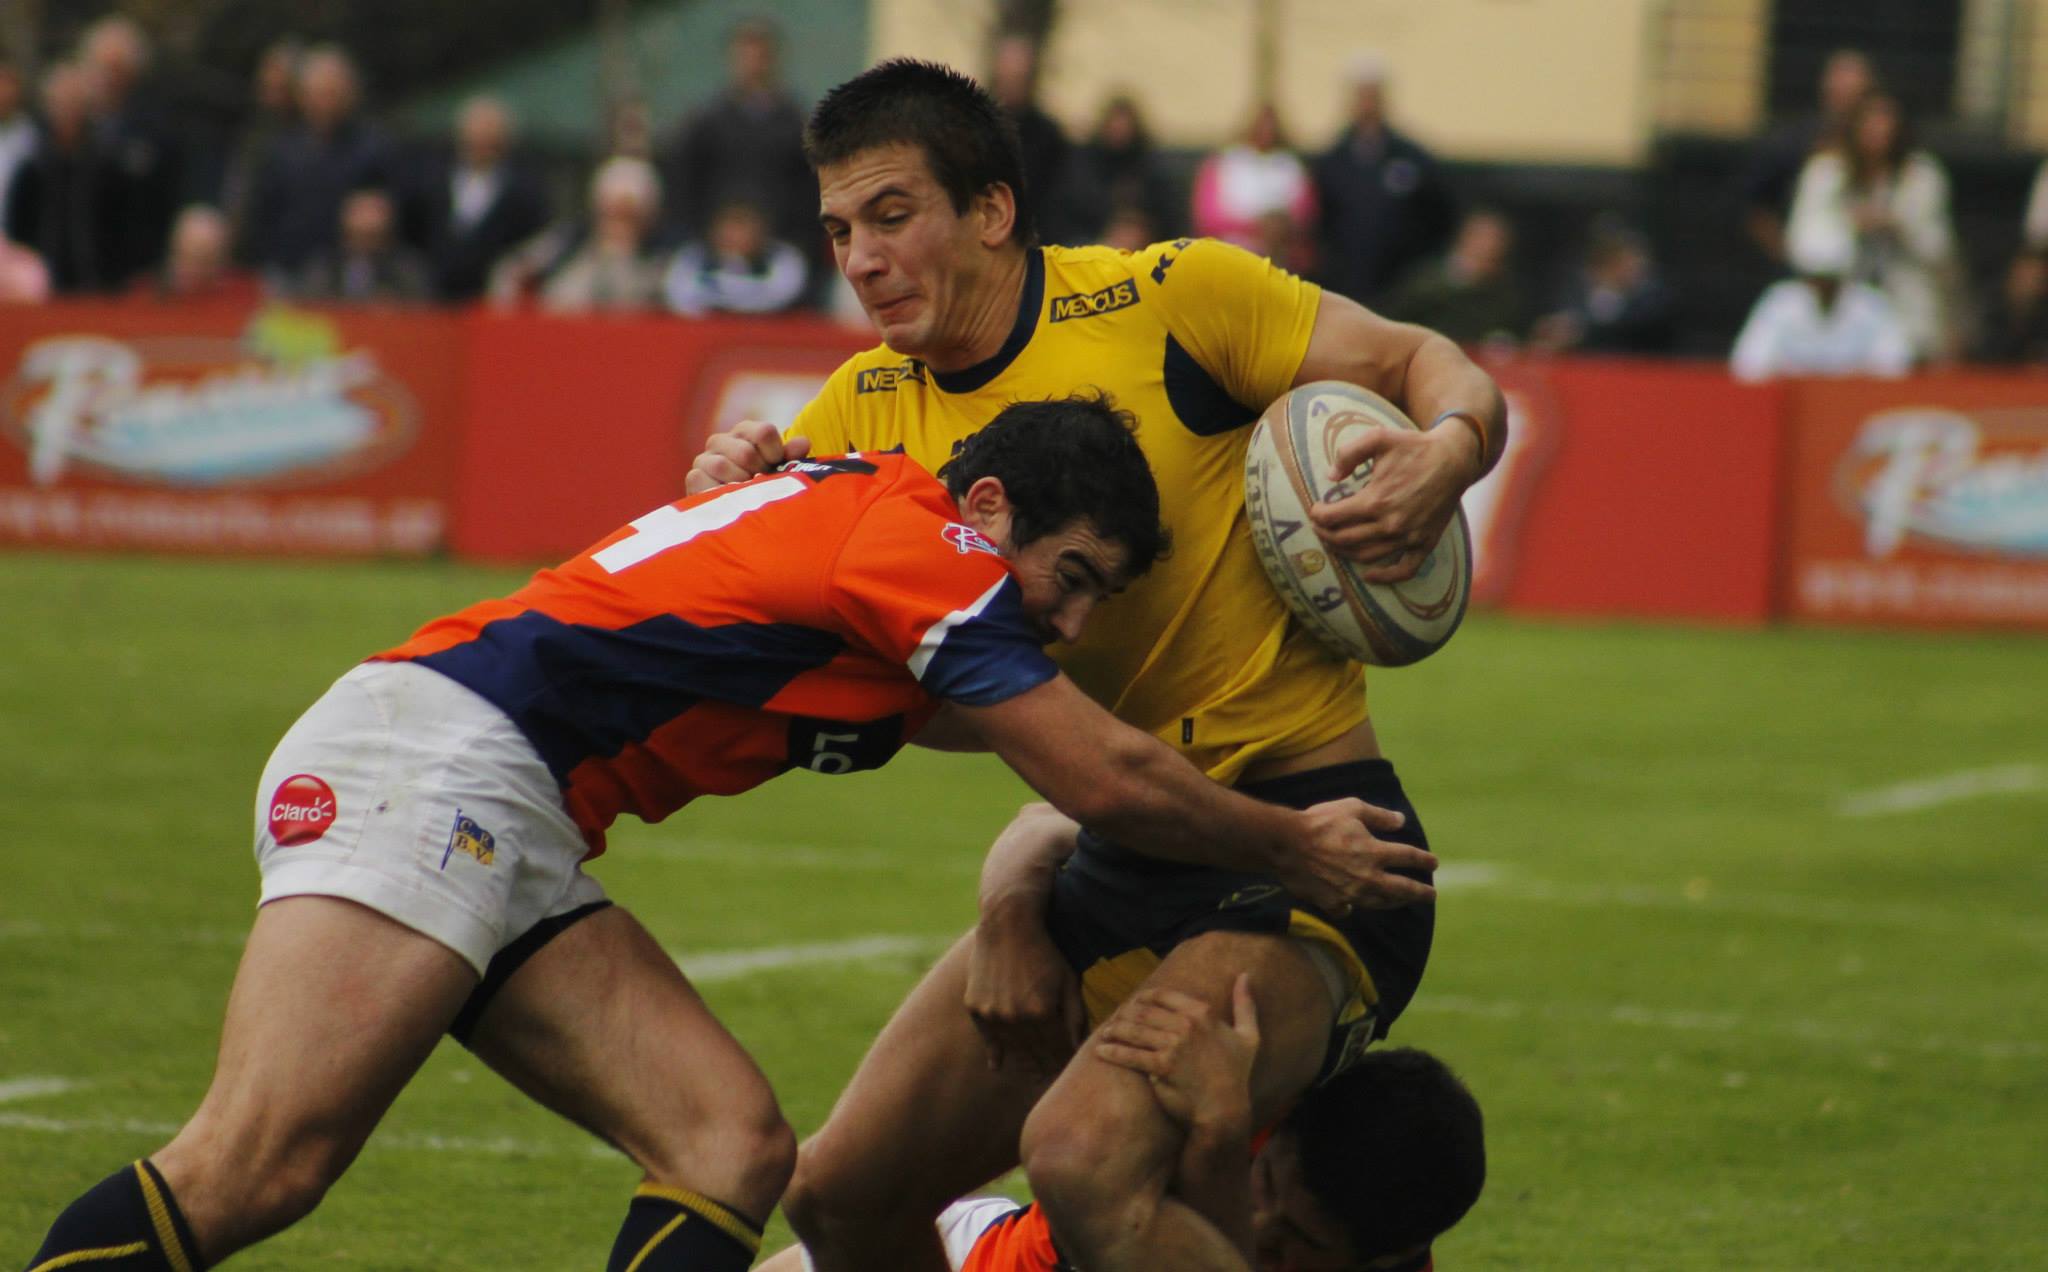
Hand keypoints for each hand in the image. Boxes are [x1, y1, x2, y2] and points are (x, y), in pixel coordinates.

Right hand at [684, 420, 810, 493]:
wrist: (736, 514)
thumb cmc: (763, 486)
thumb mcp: (781, 471)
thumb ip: (792, 457)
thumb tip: (803, 443)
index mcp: (745, 432)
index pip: (764, 432)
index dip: (776, 453)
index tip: (776, 467)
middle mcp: (721, 440)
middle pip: (745, 452)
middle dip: (757, 473)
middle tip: (760, 484)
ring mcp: (704, 458)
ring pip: (722, 465)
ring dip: (738, 485)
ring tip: (745, 493)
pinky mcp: (693, 477)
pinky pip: (704, 481)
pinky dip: (720, 492)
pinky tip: (730, 499)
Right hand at [966, 913, 1086, 1075]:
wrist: (1007, 924)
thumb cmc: (1045, 951)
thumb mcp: (1068, 980)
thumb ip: (1076, 1016)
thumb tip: (1077, 1050)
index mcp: (1043, 1012)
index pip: (1056, 1050)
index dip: (1063, 1062)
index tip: (1067, 1070)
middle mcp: (1015, 1017)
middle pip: (1034, 1053)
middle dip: (1045, 1066)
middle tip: (1049, 1075)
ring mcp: (993, 1013)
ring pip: (1011, 1048)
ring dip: (1023, 1062)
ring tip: (1032, 1072)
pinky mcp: (975, 1007)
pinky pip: (988, 1036)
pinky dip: (995, 1050)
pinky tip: (1000, 1064)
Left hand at [1094, 975, 1259, 1130]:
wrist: (1225, 1109)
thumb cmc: (1237, 1074)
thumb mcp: (1249, 1035)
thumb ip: (1245, 1004)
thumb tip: (1245, 974)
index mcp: (1202, 1012)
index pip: (1163, 996)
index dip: (1143, 998)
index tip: (1133, 1002)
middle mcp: (1187, 1024)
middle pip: (1145, 1012)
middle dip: (1125, 1014)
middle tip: (1114, 1019)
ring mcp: (1173, 1045)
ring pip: (1135, 1030)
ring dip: (1115, 1030)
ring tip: (1105, 1032)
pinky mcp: (1161, 1066)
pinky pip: (1131, 1055)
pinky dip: (1113, 1051)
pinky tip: (1101, 1050)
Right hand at [1272, 798, 1435, 914]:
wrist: (1286, 844)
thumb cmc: (1319, 822)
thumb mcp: (1351, 808)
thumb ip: (1379, 815)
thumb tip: (1401, 821)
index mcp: (1375, 852)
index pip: (1409, 857)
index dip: (1424, 860)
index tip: (1433, 863)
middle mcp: (1368, 877)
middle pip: (1403, 889)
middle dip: (1421, 892)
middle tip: (1431, 895)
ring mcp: (1351, 894)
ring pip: (1381, 903)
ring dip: (1395, 902)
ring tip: (1402, 901)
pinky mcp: (1332, 903)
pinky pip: (1348, 910)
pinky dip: (1354, 908)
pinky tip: (1355, 905)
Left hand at [1305, 423, 1476, 581]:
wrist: (1454, 459)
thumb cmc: (1414, 447)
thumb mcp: (1378, 438)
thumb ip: (1348, 453)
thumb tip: (1331, 477)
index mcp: (1376, 500)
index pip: (1333, 517)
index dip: (1317, 515)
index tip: (1315, 510)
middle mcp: (1390, 524)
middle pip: (1344, 539)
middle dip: (1325, 533)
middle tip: (1319, 526)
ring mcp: (1409, 537)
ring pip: (1366, 556)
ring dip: (1344, 552)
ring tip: (1334, 542)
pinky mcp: (1425, 544)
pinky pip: (1403, 570)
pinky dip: (1384, 577)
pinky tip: (1369, 575)